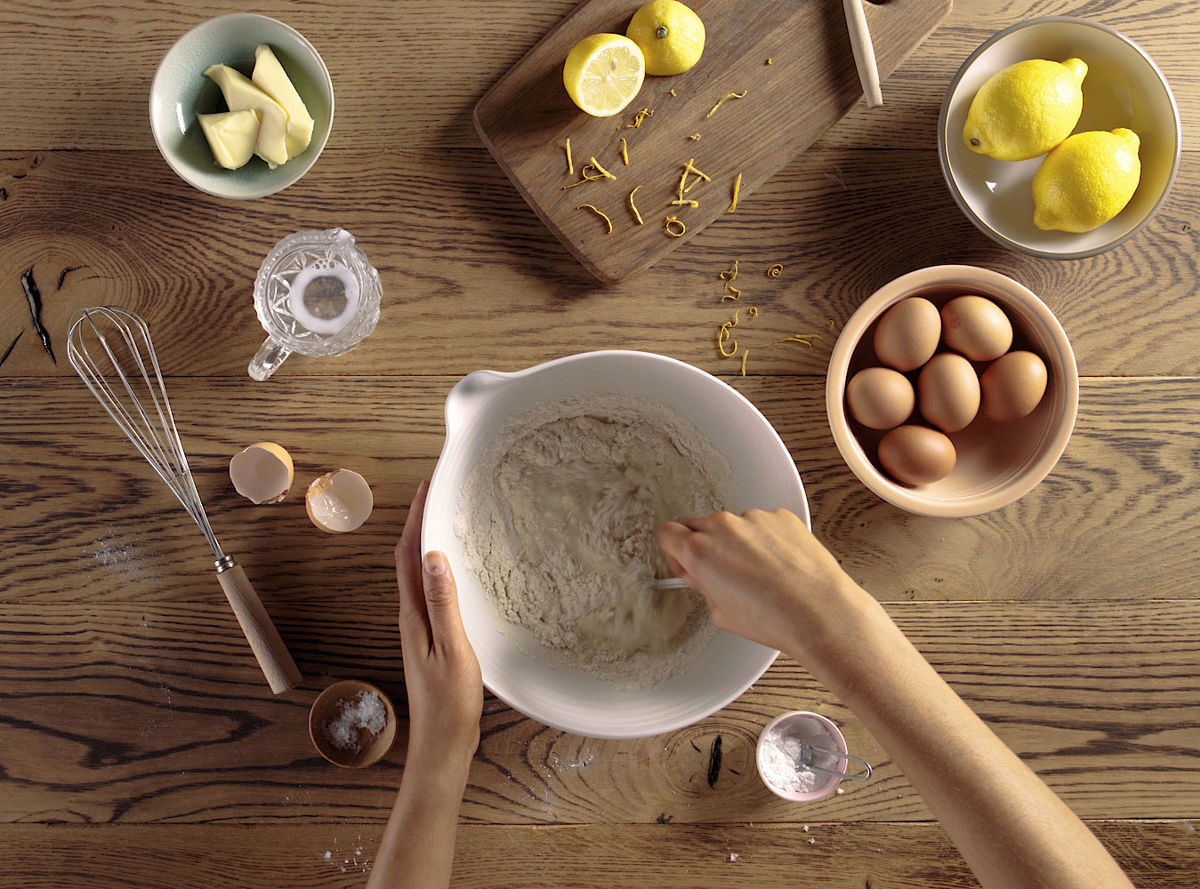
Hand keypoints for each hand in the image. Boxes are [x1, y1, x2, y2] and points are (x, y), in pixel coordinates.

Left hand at [394, 480, 482, 768]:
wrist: (442, 743)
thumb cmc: (450, 702)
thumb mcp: (452, 648)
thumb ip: (443, 603)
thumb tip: (434, 556)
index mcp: (413, 615)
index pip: (407, 555)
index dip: (414, 519)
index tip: (426, 489)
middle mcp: (411, 617)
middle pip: (408, 560)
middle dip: (418, 524)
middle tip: (435, 495)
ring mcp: (419, 629)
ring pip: (418, 575)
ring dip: (427, 545)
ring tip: (444, 521)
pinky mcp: (432, 639)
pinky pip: (430, 592)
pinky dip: (438, 570)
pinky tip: (453, 571)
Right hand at [657, 508, 864, 658]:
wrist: (818, 611)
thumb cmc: (772, 618)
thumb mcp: (722, 614)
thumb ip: (703, 587)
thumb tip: (702, 577)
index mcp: (700, 551)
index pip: (668, 533)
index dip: (674, 551)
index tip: (685, 564)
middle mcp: (723, 527)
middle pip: (698, 525)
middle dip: (702, 545)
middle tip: (719, 571)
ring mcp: (753, 518)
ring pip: (733, 525)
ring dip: (736, 542)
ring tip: (758, 573)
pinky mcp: (781, 517)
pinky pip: (762, 523)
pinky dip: (765, 539)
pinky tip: (778, 565)